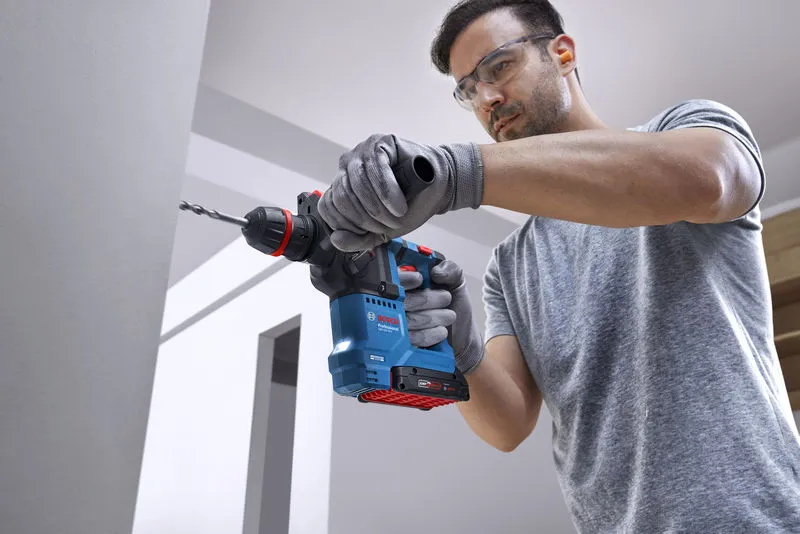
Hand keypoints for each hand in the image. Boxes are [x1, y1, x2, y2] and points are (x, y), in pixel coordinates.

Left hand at [317, 134, 483, 251]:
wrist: (437, 189)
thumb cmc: (409, 205)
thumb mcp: (381, 231)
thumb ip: (358, 239)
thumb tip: (336, 239)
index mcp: (342, 186)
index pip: (328, 207)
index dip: (348, 224)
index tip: (370, 231)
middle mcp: (347, 167)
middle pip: (342, 197)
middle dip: (367, 218)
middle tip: (389, 225)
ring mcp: (362, 153)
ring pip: (357, 185)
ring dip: (379, 208)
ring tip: (398, 215)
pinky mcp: (380, 144)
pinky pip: (375, 169)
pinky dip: (387, 192)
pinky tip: (399, 205)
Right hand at [398, 260, 483, 374]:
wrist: (463, 334)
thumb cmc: (456, 307)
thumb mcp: (457, 283)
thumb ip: (450, 270)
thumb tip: (437, 271)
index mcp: (410, 284)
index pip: (396, 278)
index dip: (405, 278)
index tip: (419, 279)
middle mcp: (401, 303)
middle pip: (402, 300)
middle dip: (426, 299)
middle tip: (446, 298)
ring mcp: (400, 324)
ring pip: (407, 320)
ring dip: (432, 317)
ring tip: (448, 315)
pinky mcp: (405, 342)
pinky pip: (411, 338)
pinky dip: (429, 334)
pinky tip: (440, 331)